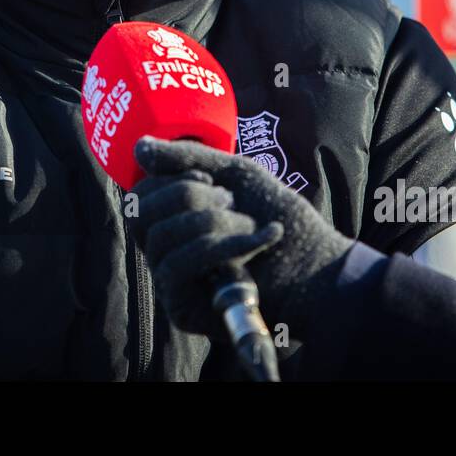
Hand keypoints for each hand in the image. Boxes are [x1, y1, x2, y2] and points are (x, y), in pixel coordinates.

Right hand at [131, 137, 356, 337]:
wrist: (317, 265)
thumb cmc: (277, 218)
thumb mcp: (233, 175)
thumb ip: (187, 159)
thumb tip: (139, 147)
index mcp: (172, 221)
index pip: (139, 196)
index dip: (168, 181)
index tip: (209, 180)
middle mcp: (164, 252)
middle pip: (141, 215)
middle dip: (188, 197)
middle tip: (231, 200)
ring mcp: (170, 281)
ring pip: (161, 238)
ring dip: (214, 222)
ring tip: (250, 223)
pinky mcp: (181, 307)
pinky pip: (178, 266)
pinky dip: (222, 246)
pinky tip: (259, 240)